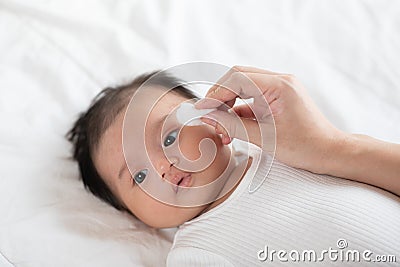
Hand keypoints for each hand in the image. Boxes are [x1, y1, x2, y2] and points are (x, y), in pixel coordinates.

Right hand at [195, 66, 346, 173]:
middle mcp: (280, 81)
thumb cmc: (305, 146)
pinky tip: (231, 127)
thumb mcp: (264, 138)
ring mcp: (279, 88)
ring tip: (221, 127)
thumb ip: (233, 125)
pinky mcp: (277, 98)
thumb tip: (209, 116)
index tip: (203, 109)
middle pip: (238, 77)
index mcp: (280, 85)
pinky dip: (238, 111)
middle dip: (220, 96)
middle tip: (209, 116)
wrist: (329, 152)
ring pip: (242, 87)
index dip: (216, 93)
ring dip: (228, 104)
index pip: (237, 78)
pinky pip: (251, 98)